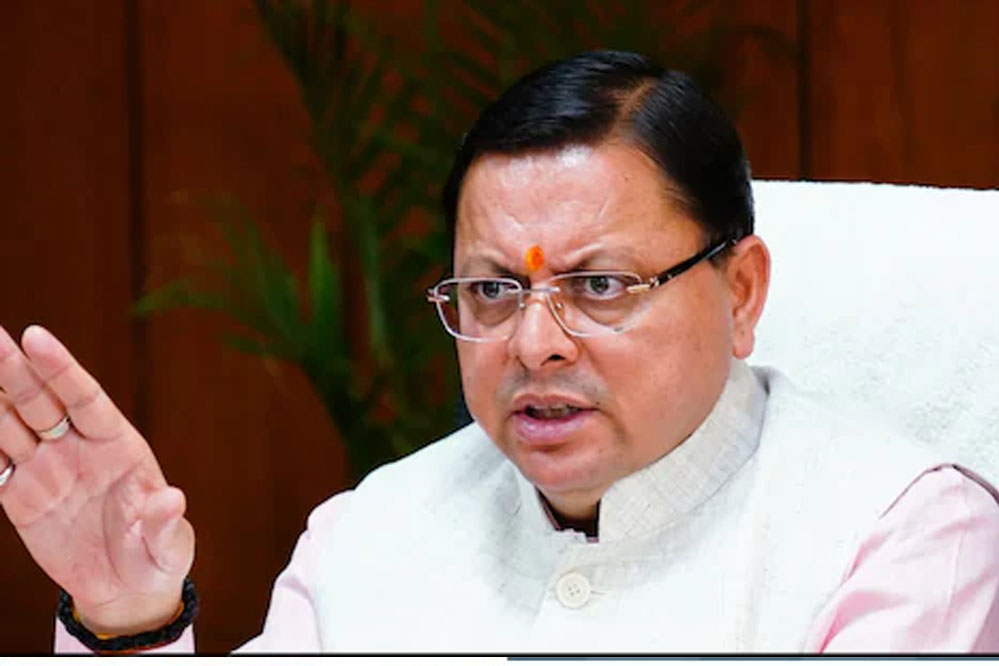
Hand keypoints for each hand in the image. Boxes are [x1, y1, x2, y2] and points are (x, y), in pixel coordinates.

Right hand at [0, 325, 193, 634]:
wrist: (124, 587)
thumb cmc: (155, 557)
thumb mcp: (165, 546)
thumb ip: (163, 523)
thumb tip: (172, 501)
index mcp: (118, 446)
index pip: (85, 398)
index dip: (61, 367)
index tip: (34, 335)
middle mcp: (79, 449)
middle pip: (41, 401)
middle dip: (14, 368)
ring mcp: (47, 469)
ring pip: (10, 423)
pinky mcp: (21, 496)